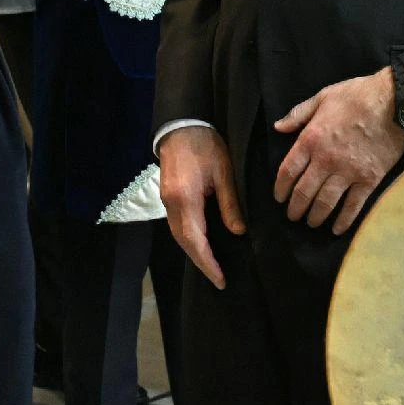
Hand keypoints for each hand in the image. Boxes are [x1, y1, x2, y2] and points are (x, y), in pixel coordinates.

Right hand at [160, 124, 243, 287]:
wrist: (181, 125)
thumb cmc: (205, 144)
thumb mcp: (224, 172)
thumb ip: (230, 203)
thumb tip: (238, 231)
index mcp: (185, 199)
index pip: (195, 239)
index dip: (207, 261)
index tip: (220, 278)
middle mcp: (171, 204)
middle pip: (183, 242)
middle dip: (201, 262)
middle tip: (219, 280)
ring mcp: (166, 201)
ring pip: (178, 235)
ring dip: (194, 253)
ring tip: (211, 267)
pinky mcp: (167, 197)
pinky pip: (177, 226)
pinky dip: (189, 240)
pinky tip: (201, 245)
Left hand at [270, 68, 403, 231]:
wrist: (393, 101)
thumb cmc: (356, 96)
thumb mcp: (322, 97)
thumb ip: (298, 114)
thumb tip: (278, 127)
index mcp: (311, 139)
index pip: (288, 171)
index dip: (280, 188)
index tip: (279, 197)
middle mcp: (326, 159)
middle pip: (304, 192)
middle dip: (295, 208)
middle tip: (293, 216)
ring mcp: (348, 172)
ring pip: (325, 202)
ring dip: (315, 217)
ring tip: (311, 223)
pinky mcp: (369, 179)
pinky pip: (353, 206)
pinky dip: (343, 220)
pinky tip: (337, 229)